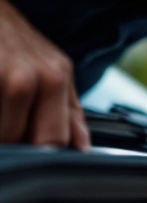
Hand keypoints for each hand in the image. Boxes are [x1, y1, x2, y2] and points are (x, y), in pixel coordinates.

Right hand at [0, 0, 89, 148]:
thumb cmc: (22, 45)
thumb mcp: (56, 71)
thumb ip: (70, 111)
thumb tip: (83, 147)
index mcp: (55, 79)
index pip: (54, 138)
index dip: (44, 154)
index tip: (37, 158)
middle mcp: (29, 77)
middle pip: (21, 137)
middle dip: (16, 143)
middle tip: (13, 135)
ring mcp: (2, 75)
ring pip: (3, 130)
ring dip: (2, 130)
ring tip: (5, 118)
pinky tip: (0, 106)